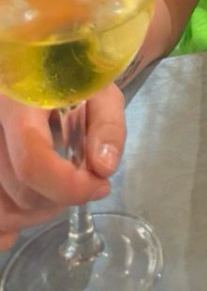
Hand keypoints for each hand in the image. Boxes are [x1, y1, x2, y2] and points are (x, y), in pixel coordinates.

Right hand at [0, 85, 125, 251]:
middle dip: (60, 199)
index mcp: (17, 102)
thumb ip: (106, 124)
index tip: (100, 185)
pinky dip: (7, 228)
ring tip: (58, 189)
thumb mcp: (99, 90)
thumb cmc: (72, 78)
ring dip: (37, 214)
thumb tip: (102, 167)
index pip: (32, 159)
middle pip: (19, 190)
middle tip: (84, 181)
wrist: (44, 67)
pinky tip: (27, 213)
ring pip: (2, 210)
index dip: (69, 185)